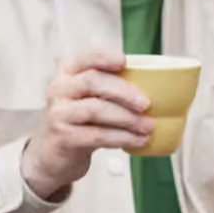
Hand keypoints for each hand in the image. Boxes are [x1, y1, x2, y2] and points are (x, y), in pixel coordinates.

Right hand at [21, 49, 151, 200]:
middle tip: (146, 103)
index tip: (125, 61)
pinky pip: (97, 135)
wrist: (56, 155)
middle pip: (92, 82)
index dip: (104, 57)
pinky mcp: (63, 137)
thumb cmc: (83, 121)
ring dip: (127, 118)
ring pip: (95, 109)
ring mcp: (58, 113)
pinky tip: (138, 140)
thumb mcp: (92, 98)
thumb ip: (113, 88)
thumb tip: (157, 86)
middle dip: (124, 92)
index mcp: (69, 73)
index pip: (84, 57)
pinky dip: (122, 137)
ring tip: (147, 126)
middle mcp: (59, 89)